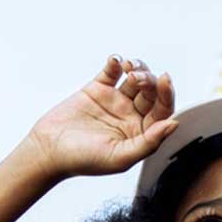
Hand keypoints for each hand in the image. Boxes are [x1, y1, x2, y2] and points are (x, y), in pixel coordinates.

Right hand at [23, 54, 177, 178]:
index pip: (162, 111)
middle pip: (150, 91)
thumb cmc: (83, 160)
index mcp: (141, 133)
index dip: (166, 94)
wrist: (48, 150)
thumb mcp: (120, 157)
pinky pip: (111, 71)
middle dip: (149, 80)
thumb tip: (174, 124)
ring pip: (135, 78)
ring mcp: (114, 101)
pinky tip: (115, 61)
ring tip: (128, 67)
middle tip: (136, 77)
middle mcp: (131, 116)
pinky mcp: (97, 89)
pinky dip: (116, 62)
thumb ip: (149, 142)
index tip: (163, 79)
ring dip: (137, 67)